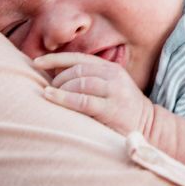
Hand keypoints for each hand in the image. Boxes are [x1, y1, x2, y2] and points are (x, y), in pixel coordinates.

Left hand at [34, 52, 156, 139]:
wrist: (148, 127)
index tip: (36, 62)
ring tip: (50, 96)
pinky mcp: (112, 108)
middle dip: (58, 78)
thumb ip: (88, 79)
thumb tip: (53, 74)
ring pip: (79, 82)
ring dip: (60, 88)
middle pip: (77, 69)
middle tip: (48, 90)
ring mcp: (115, 91)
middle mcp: (114, 76)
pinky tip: (51, 97)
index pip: (79, 58)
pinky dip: (64, 98)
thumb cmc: (120, 110)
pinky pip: (83, 100)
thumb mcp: (108, 88)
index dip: (55, 58)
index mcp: (111, 68)